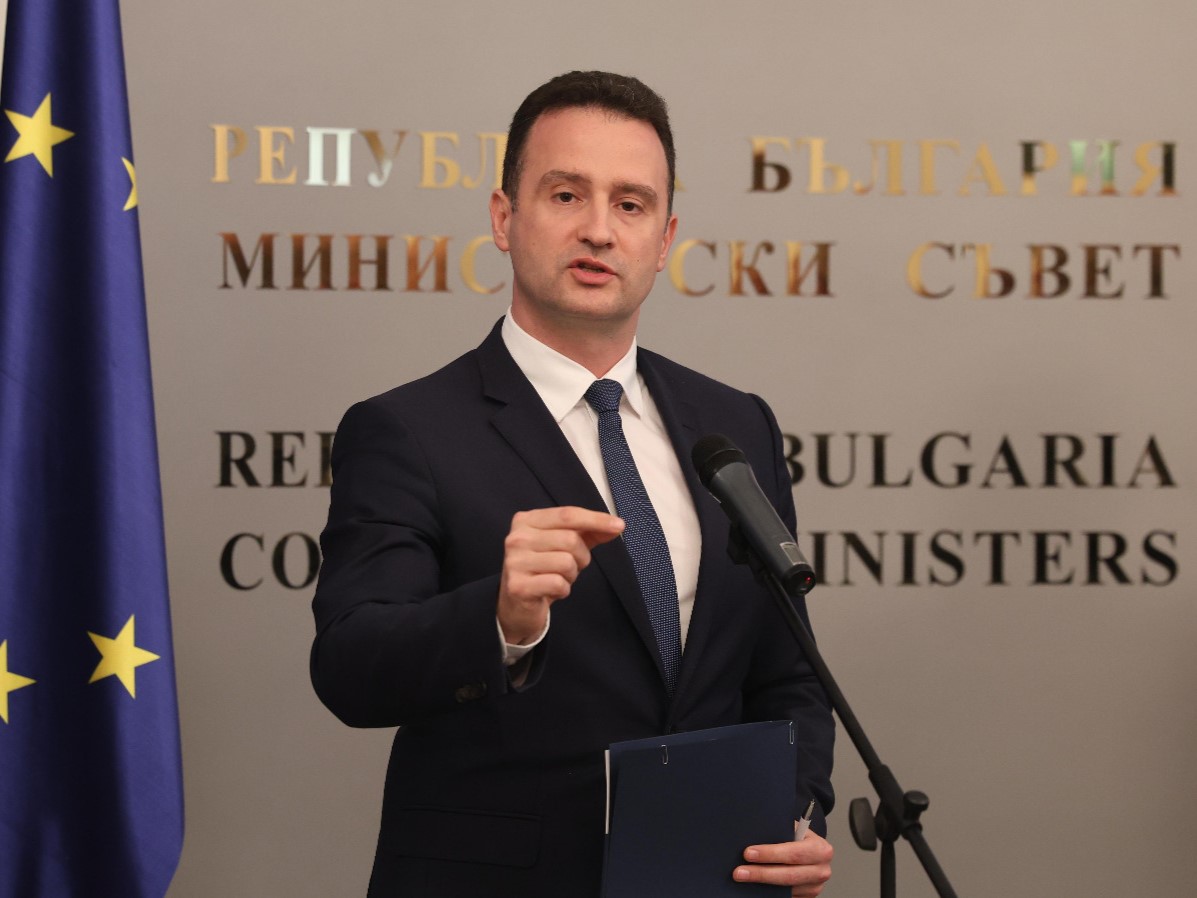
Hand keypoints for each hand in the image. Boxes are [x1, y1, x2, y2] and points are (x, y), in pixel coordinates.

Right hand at [497, 506, 624, 644]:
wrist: (517, 606)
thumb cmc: (544, 570)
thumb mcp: (565, 545)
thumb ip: (589, 532)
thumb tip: (616, 525)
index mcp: (527, 521)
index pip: (568, 514)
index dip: (596, 519)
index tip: (619, 526)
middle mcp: (517, 538)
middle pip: (570, 540)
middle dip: (581, 557)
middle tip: (571, 567)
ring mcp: (515, 562)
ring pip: (566, 562)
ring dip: (571, 575)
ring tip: (558, 578)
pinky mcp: (518, 586)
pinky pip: (558, 583)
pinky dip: (563, 590)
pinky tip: (551, 590)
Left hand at [733, 829, 832, 896]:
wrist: (812, 850)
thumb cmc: (799, 837)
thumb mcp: (795, 829)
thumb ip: (781, 830)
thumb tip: (753, 833)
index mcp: (820, 849)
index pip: (793, 853)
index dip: (770, 854)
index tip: (749, 853)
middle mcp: (821, 870)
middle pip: (789, 875)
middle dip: (761, 873)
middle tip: (740, 871)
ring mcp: (815, 887)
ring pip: (786, 889)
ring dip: (763, 884)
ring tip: (744, 878)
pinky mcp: (807, 897)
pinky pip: (787, 896)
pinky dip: (770, 891)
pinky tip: (756, 886)